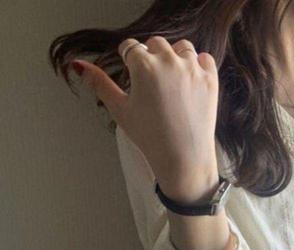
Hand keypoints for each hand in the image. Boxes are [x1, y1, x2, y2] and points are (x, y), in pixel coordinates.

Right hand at [69, 37, 219, 202]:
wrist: (183, 157)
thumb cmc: (150, 137)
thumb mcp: (119, 109)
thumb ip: (100, 83)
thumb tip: (79, 65)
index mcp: (143, 65)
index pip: (131, 47)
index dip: (129, 59)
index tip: (132, 71)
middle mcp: (169, 61)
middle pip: (156, 44)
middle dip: (151, 57)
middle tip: (151, 81)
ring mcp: (193, 69)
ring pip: (181, 48)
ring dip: (174, 57)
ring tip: (170, 80)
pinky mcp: (211, 80)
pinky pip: (204, 59)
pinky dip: (197, 65)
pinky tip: (189, 80)